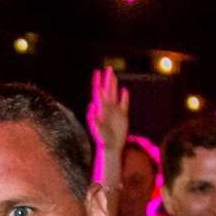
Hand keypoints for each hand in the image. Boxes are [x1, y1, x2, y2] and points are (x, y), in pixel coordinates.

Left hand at [86, 66, 128, 183]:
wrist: (112, 147)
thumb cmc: (103, 140)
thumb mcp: (98, 129)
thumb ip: (94, 118)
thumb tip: (90, 107)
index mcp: (101, 110)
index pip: (99, 93)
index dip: (98, 83)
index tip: (97, 73)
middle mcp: (107, 108)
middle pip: (107, 90)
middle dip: (106, 80)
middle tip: (107, 68)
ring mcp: (115, 111)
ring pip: (114, 94)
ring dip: (114, 85)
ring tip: (113, 75)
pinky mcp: (122, 116)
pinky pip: (124, 104)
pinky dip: (124, 97)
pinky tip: (124, 91)